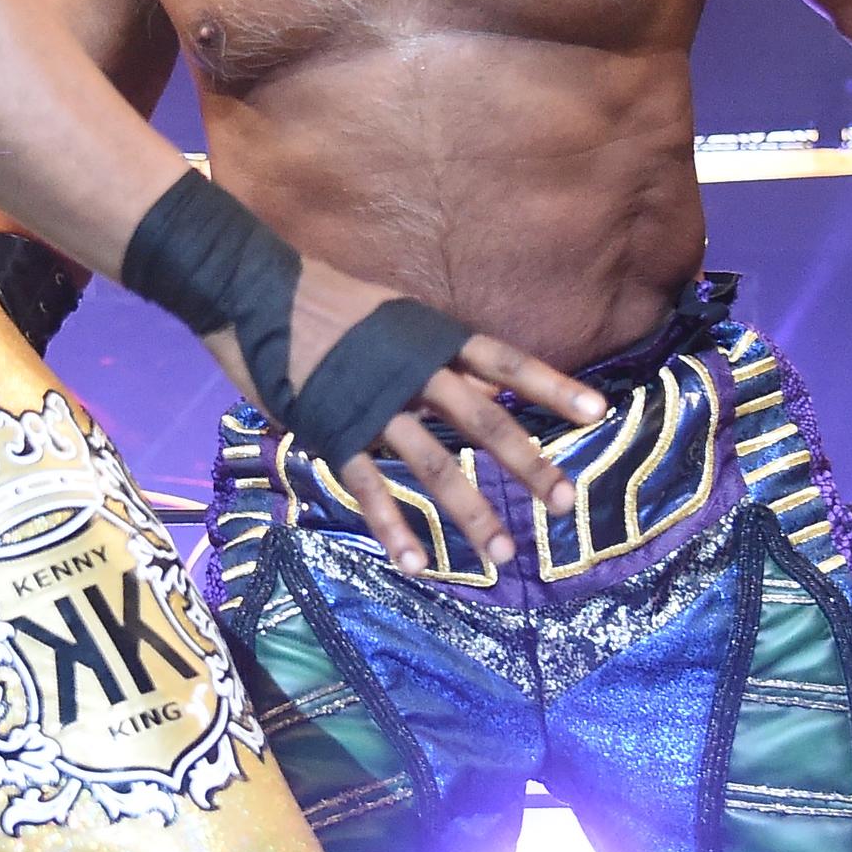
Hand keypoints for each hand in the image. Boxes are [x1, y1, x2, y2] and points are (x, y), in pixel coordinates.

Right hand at [226, 261, 606, 575]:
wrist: (253, 289)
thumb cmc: (324, 298)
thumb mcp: (393, 313)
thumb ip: (433, 349)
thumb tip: (478, 376)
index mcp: (431, 338)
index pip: (505, 363)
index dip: (553, 386)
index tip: (598, 413)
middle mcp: (413, 370)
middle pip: (483, 421)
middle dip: (528, 463)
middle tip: (565, 503)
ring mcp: (373, 404)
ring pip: (433, 465)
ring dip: (470, 512)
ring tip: (503, 553)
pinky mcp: (332, 431)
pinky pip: (368, 487)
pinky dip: (392, 526)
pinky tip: (416, 562)